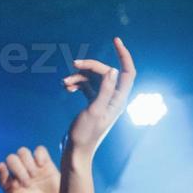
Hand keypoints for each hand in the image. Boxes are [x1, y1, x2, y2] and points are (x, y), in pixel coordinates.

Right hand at [60, 37, 135, 157]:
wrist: (75, 151)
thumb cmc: (85, 135)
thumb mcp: (94, 110)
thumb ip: (104, 90)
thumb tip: (113, 70)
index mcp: (118, 99)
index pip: (127, 71)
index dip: (123, 54)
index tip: (115, 40)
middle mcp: (113, 99)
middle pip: (105, 72)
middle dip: (90, 66)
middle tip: (74, 64)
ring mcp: (103, 101)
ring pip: (94, 78)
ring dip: (79, 76)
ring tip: (65, 82)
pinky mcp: (93, 104)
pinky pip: (87, 86)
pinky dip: (77, 84)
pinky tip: (66, 88)